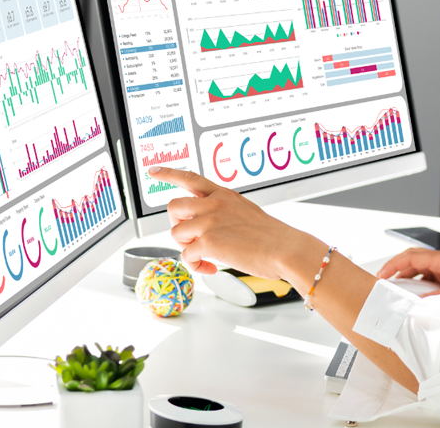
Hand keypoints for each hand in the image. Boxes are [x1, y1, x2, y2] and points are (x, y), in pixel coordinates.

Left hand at [148, 166, 319, 278]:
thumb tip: (208, 226)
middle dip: (178, 223)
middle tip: (192, 237)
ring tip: (206, 255)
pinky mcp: (208, 242)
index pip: (190, 178)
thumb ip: (224, 211)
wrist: (285, 248)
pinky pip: (187, 255)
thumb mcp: (246, 211)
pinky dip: (196, 265)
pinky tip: (212, 267)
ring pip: (177, 233)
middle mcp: (213, 204)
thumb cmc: (271, 236)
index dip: (169, 173)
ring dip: (188, 247)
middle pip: (173, 206)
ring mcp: (209, 222)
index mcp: (223, 194)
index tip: (154, 171)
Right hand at [377, 249, 439, 307]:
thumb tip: (421, 302)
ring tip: (393, 287)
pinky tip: (413, 293)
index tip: (382, 274)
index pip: (411, 257)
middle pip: (411, 259)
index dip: (394, 265)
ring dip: (404, 276)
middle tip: (381, 279)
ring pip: (418, 268)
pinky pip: (426, 277)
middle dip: (394, 267)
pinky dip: (416, 283)